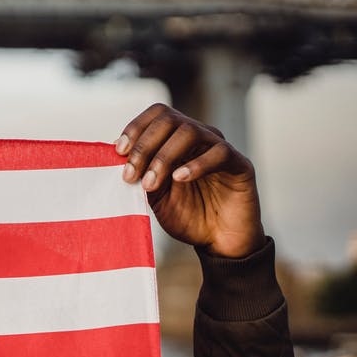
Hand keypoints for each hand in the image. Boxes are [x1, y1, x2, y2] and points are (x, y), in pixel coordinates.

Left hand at [116, 103, 264, 258]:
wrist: (218, 241)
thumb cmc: (187, 215)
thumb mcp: (155, 196)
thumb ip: (141, 174)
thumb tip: (117, 154)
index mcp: (177, 140)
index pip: (157, 115)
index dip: (136, 127)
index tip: (119, 151)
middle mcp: (199, 138)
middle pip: (169, 119)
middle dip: (144, 145)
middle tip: (130, 174)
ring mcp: (219, 148)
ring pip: (190, 132)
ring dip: (163, 157)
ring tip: (151, 184)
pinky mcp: (240, 164)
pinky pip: (219, 153)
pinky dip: (196, 164)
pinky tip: (180, 179)